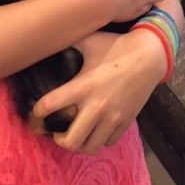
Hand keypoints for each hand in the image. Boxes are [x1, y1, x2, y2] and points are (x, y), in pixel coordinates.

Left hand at [32, 29, 167, 154]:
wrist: (149, 56)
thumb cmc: (116, 46)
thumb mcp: (90, 40)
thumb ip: (70, 42)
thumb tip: (52, 38)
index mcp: (83, 85)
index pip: (51, 105)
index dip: (37, 112)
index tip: (35, 112)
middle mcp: (97, 106)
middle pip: (71, 141)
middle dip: (58, 140)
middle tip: (55, 132)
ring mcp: (112, 117)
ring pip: (90, 147)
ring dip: (79, 145)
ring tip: (75, 135)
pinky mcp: (125, 122)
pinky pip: (108, 142)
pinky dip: (99, 140)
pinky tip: (95, 130)